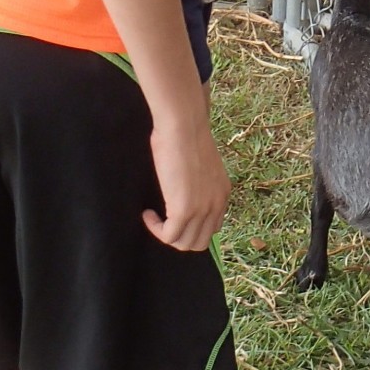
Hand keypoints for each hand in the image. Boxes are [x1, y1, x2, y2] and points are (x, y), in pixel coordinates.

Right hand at [145, 113, 230, 250]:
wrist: (183, 125)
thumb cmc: (185, 134)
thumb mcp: (200, 163)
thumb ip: (198, 181)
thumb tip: (182, 188)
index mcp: (222, 193)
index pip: (212, 228)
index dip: (191, 227)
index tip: (173, 215)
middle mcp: (216, 204)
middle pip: (200, 242)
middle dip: (179, 237)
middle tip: (162, 222)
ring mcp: (202, 209)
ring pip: (185, 244)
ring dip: (166, 235)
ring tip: (153, 217)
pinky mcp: (184, 210)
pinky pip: (169, 236)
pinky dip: (155, 229)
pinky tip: (147, 214)